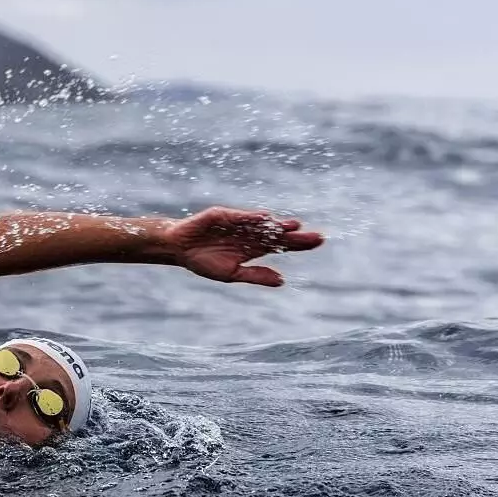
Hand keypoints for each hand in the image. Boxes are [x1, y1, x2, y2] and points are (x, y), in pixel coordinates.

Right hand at [164, 207, 323, 286]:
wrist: (178, 249)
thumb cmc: (204, 261)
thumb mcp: (231, 274)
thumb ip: (255, 275)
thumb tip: (282, 280)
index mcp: (254, 249)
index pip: (282, 246)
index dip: (300, 243)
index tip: (318, 241)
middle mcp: (250, 234)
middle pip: (278, 234)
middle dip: (297, 235)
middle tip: (318, 237)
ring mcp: (238, 224)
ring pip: (263, 224)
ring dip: (278, 226)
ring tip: (295, 227)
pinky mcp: (223, 215)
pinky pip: (240, 216)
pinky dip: (252, 218)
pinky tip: (266, 219)